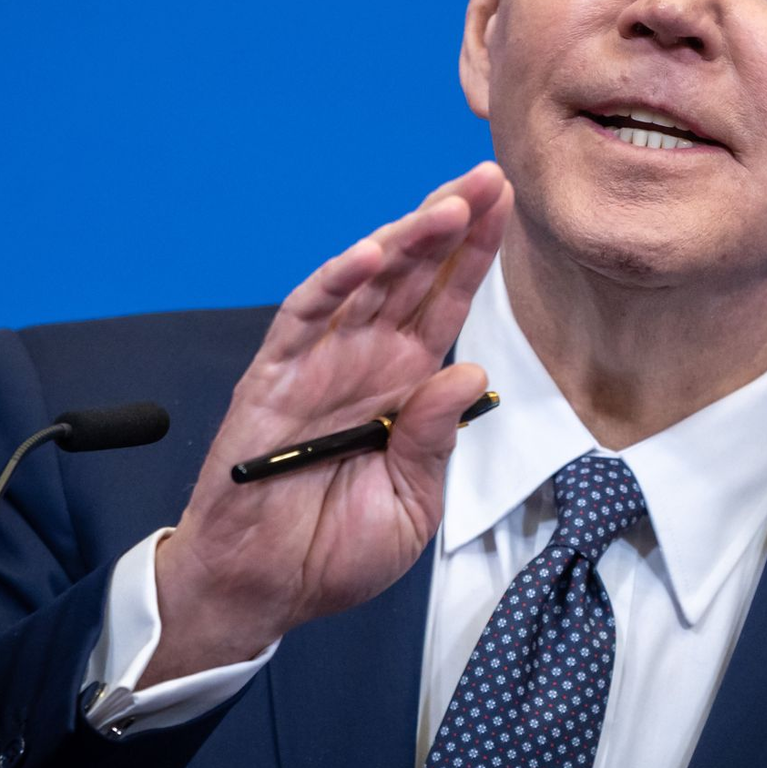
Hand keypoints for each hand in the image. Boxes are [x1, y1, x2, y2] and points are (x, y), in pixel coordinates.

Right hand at [141, 162, 512, 683]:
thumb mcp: (411, 502)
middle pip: (413, 275)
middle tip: (486, 178)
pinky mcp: (275, 376)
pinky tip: (368, 256)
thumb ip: (434, 437)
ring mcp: (320, 361)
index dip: (475, 253)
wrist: (262, 589)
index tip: (504, 203)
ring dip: (404, 242)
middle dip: (450, 224)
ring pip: (365, 283)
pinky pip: (304, 318)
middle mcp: (367, 357)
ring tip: (447, 208)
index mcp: (406, 380)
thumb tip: (470, 374)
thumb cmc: (335, 548)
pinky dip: (332, 284)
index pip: (447, 300)